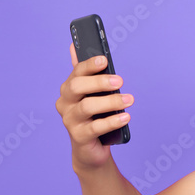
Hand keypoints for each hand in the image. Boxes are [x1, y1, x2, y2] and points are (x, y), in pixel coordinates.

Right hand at [55, 43, 133, 171]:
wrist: (90, 148)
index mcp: (69, 89)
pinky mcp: (78, 137)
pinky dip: (112, 121)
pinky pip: (95, 127)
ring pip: (87, 107)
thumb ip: (85, 73)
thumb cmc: (93, 116)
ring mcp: (70, 121)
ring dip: (111, 101)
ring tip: (130, 100)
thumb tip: (73, 46)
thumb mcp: (91, 94)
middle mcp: (65, 103)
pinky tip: (126, 117)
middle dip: (99, 82)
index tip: (105, 60)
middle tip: (120, 81)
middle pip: (78, 87)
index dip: (90, 65)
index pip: (76, 73)